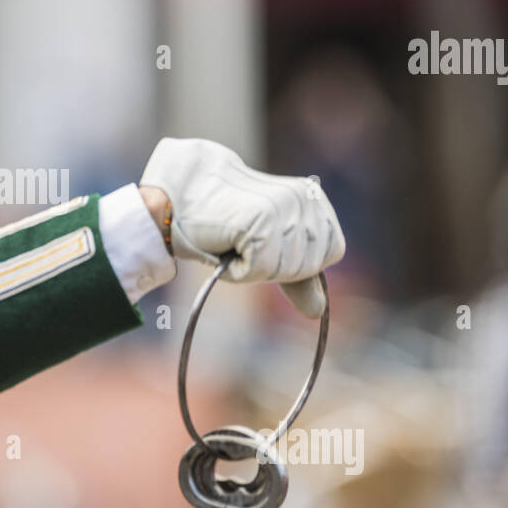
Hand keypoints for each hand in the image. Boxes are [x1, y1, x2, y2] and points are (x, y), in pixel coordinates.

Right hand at [139, 137, 344, 317]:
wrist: (176, 197)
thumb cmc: (219, 222)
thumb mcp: (265, 248)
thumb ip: (297, 275)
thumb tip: (318, 311)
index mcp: (312, 197)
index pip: (331, 252)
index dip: (298, 261)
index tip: (265, 240)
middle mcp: (304, 198)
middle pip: (309, 266)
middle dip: (274, 266)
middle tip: (243, 238)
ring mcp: (283, 208)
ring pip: (285, 272)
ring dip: (253, 268)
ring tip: (232, 238)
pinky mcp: (261, 223)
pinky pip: (259, 273)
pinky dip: (236, 270)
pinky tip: (223, 242)